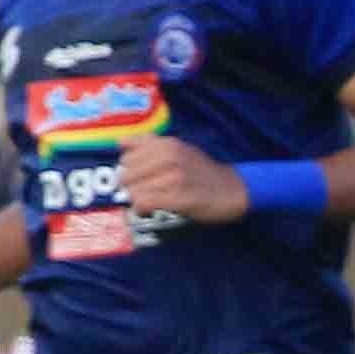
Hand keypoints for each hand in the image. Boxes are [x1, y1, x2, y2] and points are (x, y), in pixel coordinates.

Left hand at [111, 134, 243, 222]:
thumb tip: (120, 143)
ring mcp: (175, 178)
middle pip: (126, 175)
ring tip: (149, 201)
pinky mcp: (180, 198)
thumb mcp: (179, 148)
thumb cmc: (202, 171)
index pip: (126, 156)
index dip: (130, 169)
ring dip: (138, 200)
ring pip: (134, 190)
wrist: (234, 190)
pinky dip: (142, 208)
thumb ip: (150, 143)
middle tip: (144, 192)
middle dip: (131, 186)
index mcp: (167, 144)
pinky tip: (149, 210)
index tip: (140, 178)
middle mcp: (170, 158)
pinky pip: (144, 203)